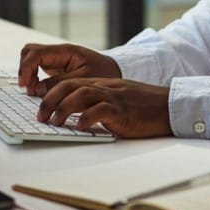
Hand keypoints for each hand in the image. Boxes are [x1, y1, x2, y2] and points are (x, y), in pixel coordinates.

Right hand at [18, 42, 120, 95]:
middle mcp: (57, 53)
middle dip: (24, 69)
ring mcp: (55, 59)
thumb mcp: (84, 80)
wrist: (114, 71)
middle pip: (29, 52)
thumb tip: (36, 89)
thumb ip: (60, 83)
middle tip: (28, 88)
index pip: (36, 53)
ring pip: (31, 59)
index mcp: (65, 51)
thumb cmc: (103, 73)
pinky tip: (38, 91)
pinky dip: (33, 78)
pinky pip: (37, 68)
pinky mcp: (55, 68)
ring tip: (33, 91)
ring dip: (27, 74)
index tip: (25, 85)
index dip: (26, 68)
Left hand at [38, 78, 172, 138]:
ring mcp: (115, 98)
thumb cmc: (145, 107)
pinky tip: (80, 126)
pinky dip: (88, 118)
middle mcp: (106, 88)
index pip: (71, 82)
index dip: (52, 93)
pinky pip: (102, 110)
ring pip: (82, 94)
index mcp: (103, 85)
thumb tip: (75, 119)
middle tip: (40, 116)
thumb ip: (98, 104)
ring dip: (64, 108)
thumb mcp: (118, 100)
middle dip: (51, 100)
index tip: (40, 107)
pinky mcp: (124, 111)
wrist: (170, 106)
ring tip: (54, 122)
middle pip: (71, 86)